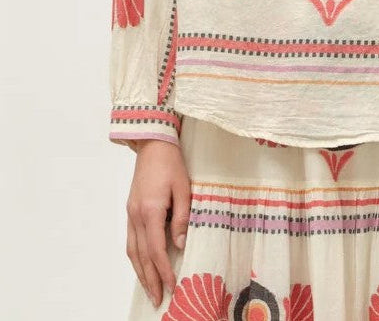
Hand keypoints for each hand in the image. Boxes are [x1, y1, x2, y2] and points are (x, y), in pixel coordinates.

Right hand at [125, 139, 190, 308]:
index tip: (172, 287)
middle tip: (158, 299)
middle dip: (150, 279)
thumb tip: (180, 245)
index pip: (156, 249)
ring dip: (140, 272)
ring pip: (133, 251)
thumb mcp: (183, 188)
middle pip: (141, 256)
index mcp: (150, 210)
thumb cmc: (171, 163)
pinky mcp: (130, 210)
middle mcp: (136, 215)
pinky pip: (131, 240)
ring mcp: (131, 213)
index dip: (164, 270)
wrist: (153, 143)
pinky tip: (142, 266)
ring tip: (150, 289)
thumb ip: (181, 218)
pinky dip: (136, 257)